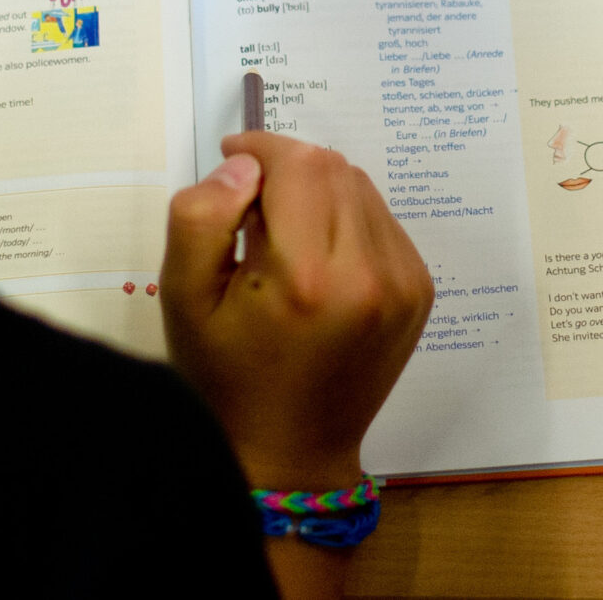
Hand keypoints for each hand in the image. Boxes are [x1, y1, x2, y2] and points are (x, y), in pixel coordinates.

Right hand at [161, 133, 434, 489]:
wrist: (289, 453)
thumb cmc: (226, 377)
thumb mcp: (182, 299)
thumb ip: (202, 217)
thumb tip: (245, 166)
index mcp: (309, 277)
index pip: (300, 163)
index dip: (261, 149)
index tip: (231, 163)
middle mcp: (370, 273)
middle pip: (333, 168)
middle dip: (287, 170)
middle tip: (251, 212)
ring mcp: (404, 283)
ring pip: (360, 188)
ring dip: (319, 192)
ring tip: (284, 240)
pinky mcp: (420, 290)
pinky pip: (381, 219)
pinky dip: (346, 220)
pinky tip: (318, 261)